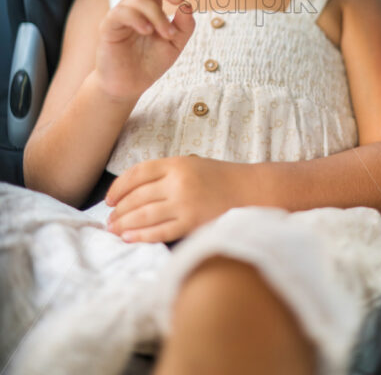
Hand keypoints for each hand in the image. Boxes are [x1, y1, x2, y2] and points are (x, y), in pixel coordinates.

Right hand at [95, 0, 194, 101]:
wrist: (127, 86)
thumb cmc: (149, 62)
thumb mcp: (175, 44)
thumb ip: (185, 26)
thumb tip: (187, 6)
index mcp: (150, 5)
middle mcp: (134, 5)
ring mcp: (120, 14)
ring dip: (158, 15)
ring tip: (167, 35)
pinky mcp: (109, 27)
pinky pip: (123, 12)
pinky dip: (139, 19)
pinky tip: (148, 31)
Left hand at [105, 156, 251, 242]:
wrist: (251, 190)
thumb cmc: (220, 178)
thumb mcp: (191, 165)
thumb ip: (165, 175)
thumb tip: (133, 192)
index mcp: (176, 163)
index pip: (137, 174)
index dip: (118, 187)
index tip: (109, 199)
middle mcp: (178, 182)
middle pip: (137, 197)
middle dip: (118, 210)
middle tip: (108, 220)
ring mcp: (185, 203)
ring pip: (144, 215)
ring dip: (125, 224)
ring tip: (114, 230)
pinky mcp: (193, 223)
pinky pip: (160, 231)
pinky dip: (142, 236)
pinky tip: (130, 238)